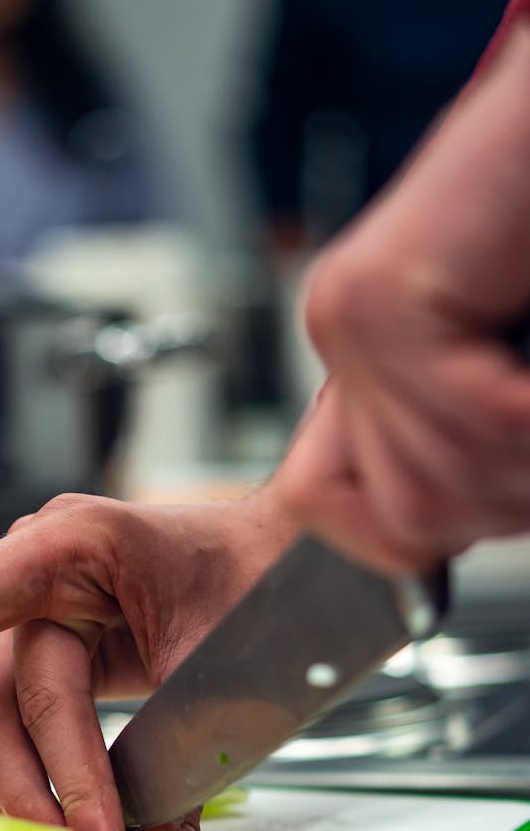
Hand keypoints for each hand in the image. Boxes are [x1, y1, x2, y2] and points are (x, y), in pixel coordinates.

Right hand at [0, 489, 295, 830]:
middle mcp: (47, 572)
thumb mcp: (224, 660)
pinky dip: (60, 772)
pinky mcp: (71, 649)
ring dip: (44, 791)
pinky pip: (42, 717)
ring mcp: (55, 611)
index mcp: (76, 543)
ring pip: (15, 720)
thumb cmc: (271, 580)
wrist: (303, 560)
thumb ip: (184, 756)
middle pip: (5, 697)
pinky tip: (78, 821)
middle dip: (38, 784)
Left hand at [277, 24, 529, 572]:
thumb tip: (435, 535)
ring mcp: (353, 313)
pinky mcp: (389, 294)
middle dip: (502, 510)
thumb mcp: (494, 359)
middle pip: (404, 512)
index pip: (328, 506)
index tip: (499, 508)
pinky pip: (483, 420)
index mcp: (358, 349)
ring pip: (446, 481)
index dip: (420, 535)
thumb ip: (460, 426)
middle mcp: (341, 330)